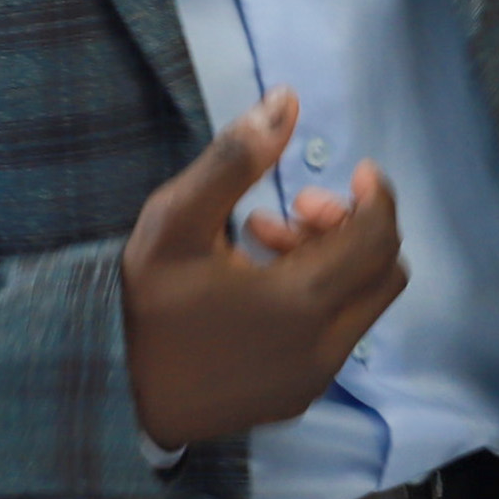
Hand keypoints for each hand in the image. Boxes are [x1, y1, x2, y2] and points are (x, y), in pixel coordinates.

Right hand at [121, 89, 407, 448]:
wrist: (115, 397)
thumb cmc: (145, 306)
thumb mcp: (174, 222)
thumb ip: (234, 160)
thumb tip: (285, 101)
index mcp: (301, 302)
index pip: (379, 239)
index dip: (377, 197)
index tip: (358, 171)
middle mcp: (322, 347)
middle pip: (383, 273)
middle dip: (353, 227)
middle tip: (297, 207)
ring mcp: (313, 378)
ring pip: (359, 305)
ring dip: (330, 263)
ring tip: (261, 236)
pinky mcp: (297, 396)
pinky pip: (333, 337)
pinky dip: (316, 300)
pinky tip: (256, 283)